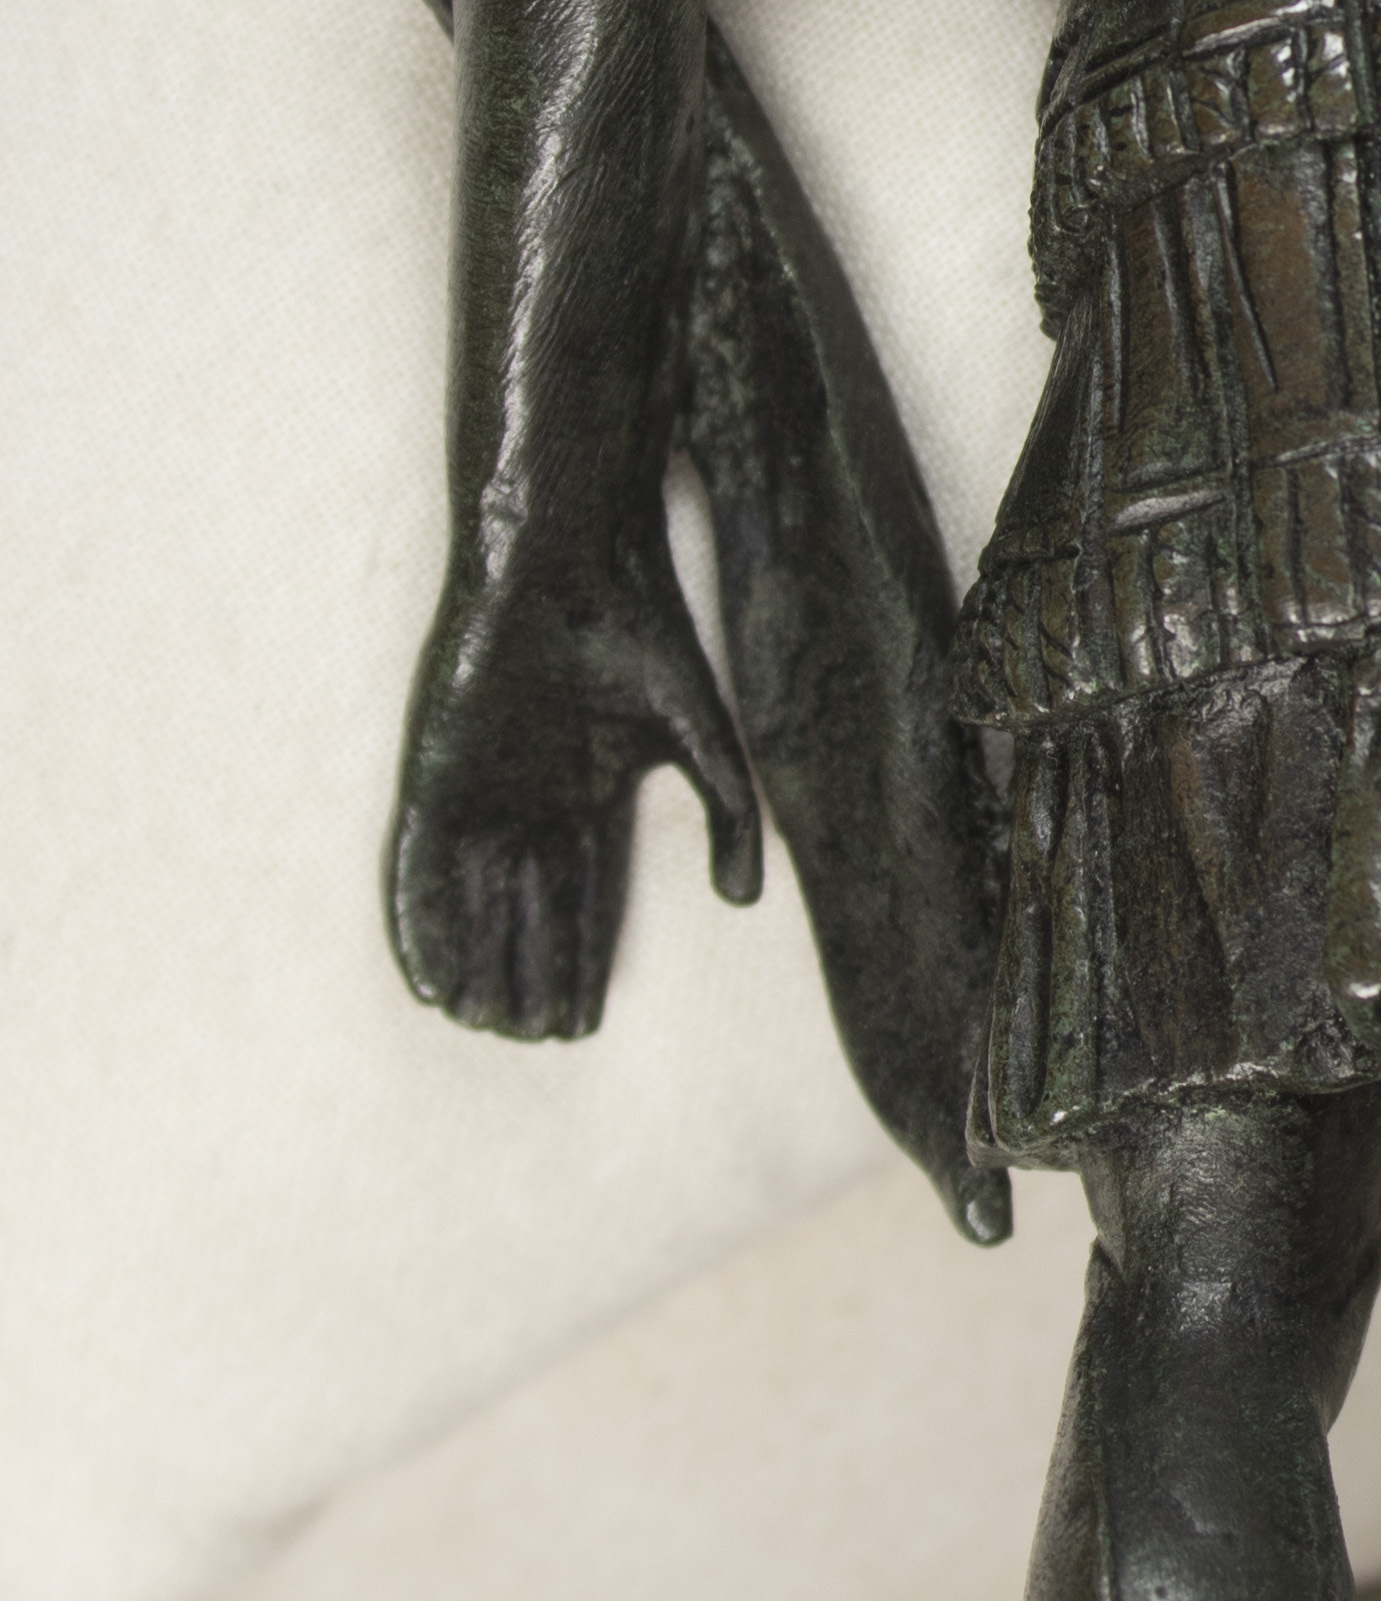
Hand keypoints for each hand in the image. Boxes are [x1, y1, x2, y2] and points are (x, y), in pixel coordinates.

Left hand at [386, 538, 761, 1039]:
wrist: (569, 560)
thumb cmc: (640, 632)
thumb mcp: (702, 736)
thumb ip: (729, 818)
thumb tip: (741, 904)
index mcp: (590, 788)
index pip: (584, 895)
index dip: (582, 959)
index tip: (580, 1023)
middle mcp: (532, 796)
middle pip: (529, 908)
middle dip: (532, 974)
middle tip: (534, 1040)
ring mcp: (480, 788)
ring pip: (473, 899)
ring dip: (477, 962)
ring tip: (483, 1028)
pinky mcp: (435, 776)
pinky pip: (419, 869)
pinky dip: (422, 925)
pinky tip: (426, 979)